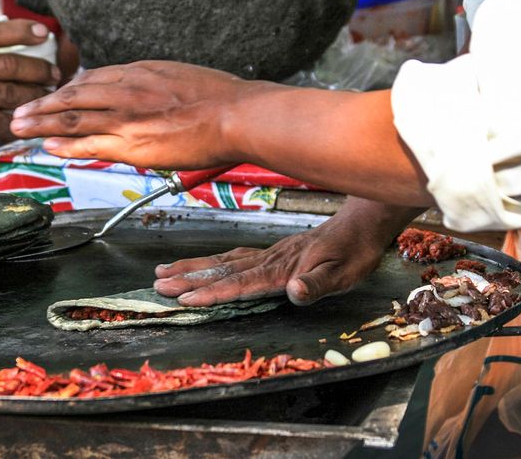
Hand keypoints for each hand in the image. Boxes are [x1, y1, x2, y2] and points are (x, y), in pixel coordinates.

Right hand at [0, 20, 59, 166]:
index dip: (21, 31)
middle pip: (8, 66)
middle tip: (55, 74)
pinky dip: (18, 122)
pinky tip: (30, 121)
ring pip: (8, 95)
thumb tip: (2, 41)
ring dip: (34, 96)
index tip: (45, 34)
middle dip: (38, 70)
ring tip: (48, 96)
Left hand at [11, 60, 262, 168]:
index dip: (66, 89)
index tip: (52, 95)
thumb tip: (144, 90)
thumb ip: (153, 82)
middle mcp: (126, 90)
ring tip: (19, 127)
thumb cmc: (219, 98)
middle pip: (72, 96)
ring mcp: (126, 117)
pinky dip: (66, 144)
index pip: (91, 79)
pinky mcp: (132, 144)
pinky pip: (90, 143)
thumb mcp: (178, 76)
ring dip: (42, 123)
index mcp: (138, 72)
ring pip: (73, 118)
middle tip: (18, 110)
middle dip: (42, 104)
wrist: (236, 115)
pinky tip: (48, 145)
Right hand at [154, 198, 423, 305]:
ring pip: (222, 260)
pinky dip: (212, 260)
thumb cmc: (354, 252)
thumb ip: (317, 284)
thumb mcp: (344, 274)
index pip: (239, 282)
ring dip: (192, 267)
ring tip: (164, 270)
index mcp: (280, 268)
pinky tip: (203, 263)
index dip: (210, 290)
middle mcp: (268, 259)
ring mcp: (267, 254)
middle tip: (157, 283)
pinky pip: (233, 255)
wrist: (362, 224)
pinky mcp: (272, 251)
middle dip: (187, 277)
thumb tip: (295, 293)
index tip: (184, 297)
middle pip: (220, 268)